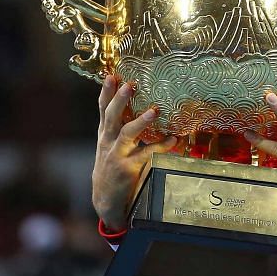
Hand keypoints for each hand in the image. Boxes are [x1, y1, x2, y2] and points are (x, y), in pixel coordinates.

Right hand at [92, 75, 176, 231]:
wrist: (106, 200)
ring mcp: (116, 155)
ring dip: (140, 122)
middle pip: (112, 116)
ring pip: (127, 134)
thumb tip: (136, 106)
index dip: (106, 92)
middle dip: (119, 99)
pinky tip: (173, 140)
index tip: (111, 75)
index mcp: (104, 134)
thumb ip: (119, 127)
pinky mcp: (127, 168)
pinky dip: (161, 146)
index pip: (103, 109)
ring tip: (153, 111)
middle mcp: (107, 142)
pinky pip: (146, 154)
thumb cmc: (112, 168)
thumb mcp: (110, 145)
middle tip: (129, 84)